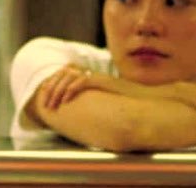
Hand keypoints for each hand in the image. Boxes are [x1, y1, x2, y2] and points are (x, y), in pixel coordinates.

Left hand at [41, 66, 168, 109]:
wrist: (150, 100)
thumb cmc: (131, 107)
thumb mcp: (108, 107)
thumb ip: (95, 108)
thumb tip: (82, 121)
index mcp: (93, 81)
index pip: (66, 76)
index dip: (53, 86)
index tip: (46, 99)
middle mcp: (94, 77)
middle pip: (63, 74)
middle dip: (50, 88)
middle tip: (44, 102)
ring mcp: (99, 78)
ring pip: (69, 77)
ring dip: (57, 90)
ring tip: (51, 103)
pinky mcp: (105, 82)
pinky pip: (82, 81)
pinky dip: (70, 90)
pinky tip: (65, 100)